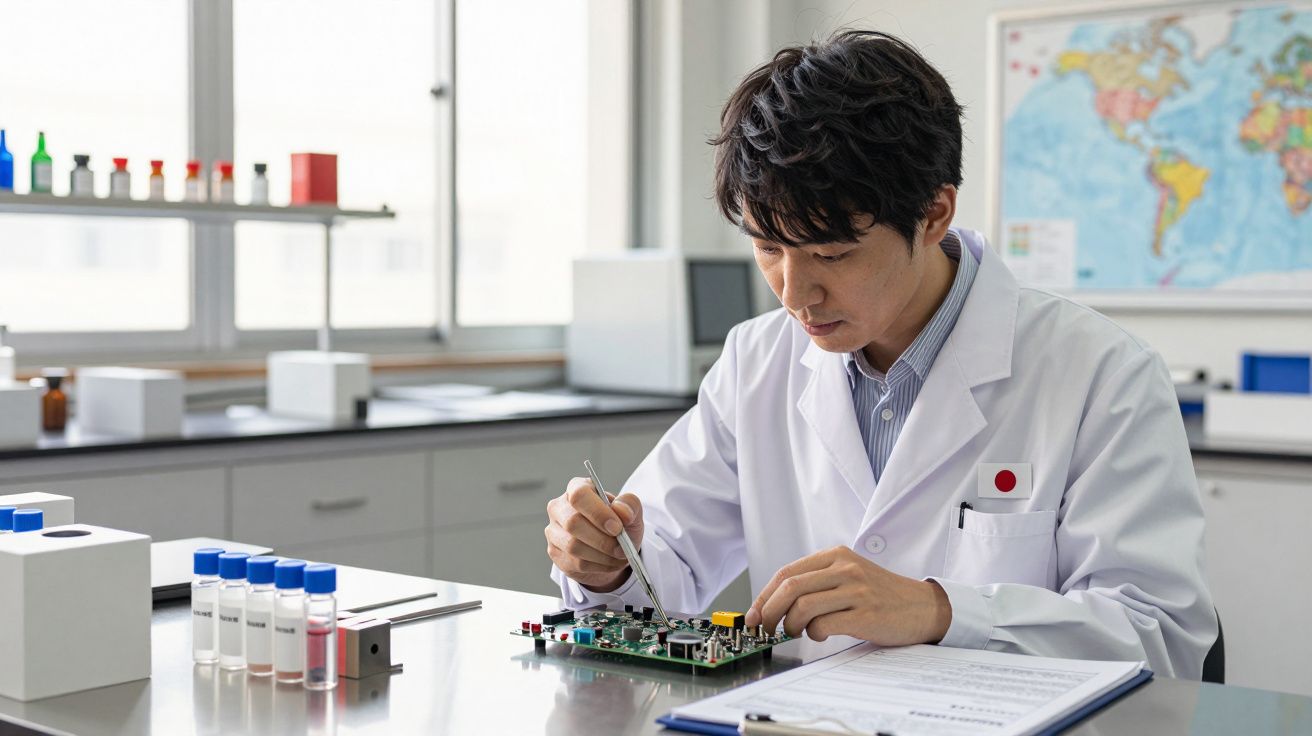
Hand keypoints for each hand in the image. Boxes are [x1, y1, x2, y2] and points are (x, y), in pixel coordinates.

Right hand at [545, 477, 643, 592]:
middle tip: (622, 548)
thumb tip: (622, 511)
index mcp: (577, 488)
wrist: (611, 548)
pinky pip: (574, 563)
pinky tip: (608, 562)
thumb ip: (630, 505)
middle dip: (602, 540)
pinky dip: (597, 566)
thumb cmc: (618, 524)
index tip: (617, 528)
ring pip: (573, 546)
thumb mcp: (631, 511)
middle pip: (573, 523)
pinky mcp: (554, 552)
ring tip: (618, 556)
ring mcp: (553, 531)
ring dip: (602, 555)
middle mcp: (559, 507)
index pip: (579, 496)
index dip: (598, 513)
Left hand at [744, 546, 951, 644]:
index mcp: (836, 554)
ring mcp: (856, 589)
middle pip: (790, 587)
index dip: (764, 595)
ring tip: (797, 632)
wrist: (922, 607)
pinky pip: (824, 625)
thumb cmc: (881, 595)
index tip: (753, 614)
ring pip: (803, 606)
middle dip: (769, 611)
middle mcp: (845, 567)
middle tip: (764, 628)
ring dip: (791, 626)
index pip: (787, 572)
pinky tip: (821, 634)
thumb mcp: (849, 575)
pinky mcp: (865, 613)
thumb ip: (817, 582)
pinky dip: (814, 634)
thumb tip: (774, 604)